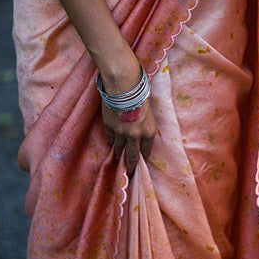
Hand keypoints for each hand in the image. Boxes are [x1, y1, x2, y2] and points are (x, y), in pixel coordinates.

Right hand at [99, 56, 155, 174]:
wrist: (124, 85)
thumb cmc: (140, 93)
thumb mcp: (148, 112)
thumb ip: (144, 125)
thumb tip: (140, 133)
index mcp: (149, 132)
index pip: (147, 151)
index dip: (143, 158)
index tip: (141, 164)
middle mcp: (135, 136)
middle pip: (133, 156)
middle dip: (131, 165)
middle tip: (130, 172)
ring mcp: (121, 133)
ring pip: (119, 149)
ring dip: (120, 155)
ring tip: (119, 160)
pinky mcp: (109, 127)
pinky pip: (110, 139)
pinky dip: (112, 142)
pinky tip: (112, 145)